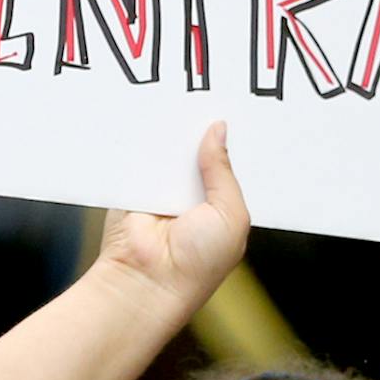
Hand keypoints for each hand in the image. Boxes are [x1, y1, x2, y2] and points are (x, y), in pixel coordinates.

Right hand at [92, 121, 249, 320]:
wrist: (146, 279)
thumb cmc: (196, 264)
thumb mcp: (230, 215)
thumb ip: (223, 172)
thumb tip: (218, 131)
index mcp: (222, 209)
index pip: (232, 168)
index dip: (238, 144)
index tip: (244, 113)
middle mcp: (193, 199)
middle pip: (203, 153)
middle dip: (208, 132)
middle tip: (217, 99)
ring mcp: (163, 190)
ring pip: (174, 151)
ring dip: (178, 135)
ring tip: (189, 103)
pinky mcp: (135, 186)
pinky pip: (144, 155)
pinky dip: (149, 142)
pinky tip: (158, 121)